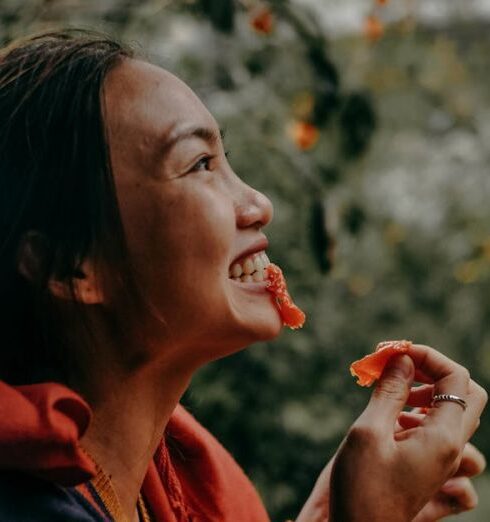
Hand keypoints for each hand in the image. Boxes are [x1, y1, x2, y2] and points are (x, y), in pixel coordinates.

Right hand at [328, 344, 486, 521]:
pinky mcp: (431, 467)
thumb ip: (389, 392)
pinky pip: (445, 433)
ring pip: (456, 413)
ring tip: (395, 398)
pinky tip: (395, 424)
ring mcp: (443, 460)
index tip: (395, 352)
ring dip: (429, 395)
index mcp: (443, 438)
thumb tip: (403, 358)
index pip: (456, 377)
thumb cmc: (361, 487)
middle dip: (434, 372)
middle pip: (466, 393)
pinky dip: (424, 417)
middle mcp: (452, 448)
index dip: (427, 355)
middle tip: (401, 370)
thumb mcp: (368, 431)